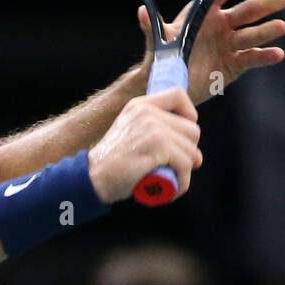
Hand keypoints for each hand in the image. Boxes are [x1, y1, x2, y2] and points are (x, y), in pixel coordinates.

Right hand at [88, 88, 200, 203]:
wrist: (92, 177)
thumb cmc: (112, 162)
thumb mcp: (129, 131)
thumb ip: (149, 126)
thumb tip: (184, 136)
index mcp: (140, 105)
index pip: (178, 95)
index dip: (189, 114)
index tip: (184, 134)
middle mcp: (148, 113)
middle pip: (192, 129)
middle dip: (189, 152)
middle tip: (177, 167)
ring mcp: (154, 129)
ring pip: (191, 151)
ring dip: (186, 171)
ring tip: (172, 181)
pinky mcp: (158, 148)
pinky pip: (185, 165)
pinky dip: (183, 182)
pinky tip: (174, 189)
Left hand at [137, 0, 284, 105]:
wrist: (167, 85)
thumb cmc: (161, 58)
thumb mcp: (157, 43)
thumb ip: (151, 28)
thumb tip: (140, 11)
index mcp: (205, 13)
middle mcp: (222, 25)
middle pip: (249, 10)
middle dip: (269, 2)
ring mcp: (230, 45)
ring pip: (253, 34)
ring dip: (268, 30)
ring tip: (281, 27)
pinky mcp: (234, 65)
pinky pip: (252, 58)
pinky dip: (265, 56)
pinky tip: (278, 54)